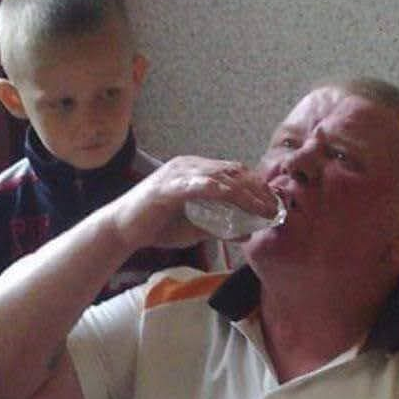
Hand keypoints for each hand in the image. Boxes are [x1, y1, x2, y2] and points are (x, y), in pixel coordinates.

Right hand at [115, 156, 280, 250]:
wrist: (122, 230)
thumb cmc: (157, 227)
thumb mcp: (196, 228)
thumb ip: (220, 227)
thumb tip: (246, 232)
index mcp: (197, 171)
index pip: (235, 172)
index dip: (257, 186)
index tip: (274, 203)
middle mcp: (190, 166)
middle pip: (233, 172)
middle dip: (258, 189)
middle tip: (275, 207)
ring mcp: (179, 173)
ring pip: (221, 177)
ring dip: (246, 192)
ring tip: (263, 208)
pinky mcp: (168, 186)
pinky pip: (199, 184)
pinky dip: (220, 191)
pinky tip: (235, 199)